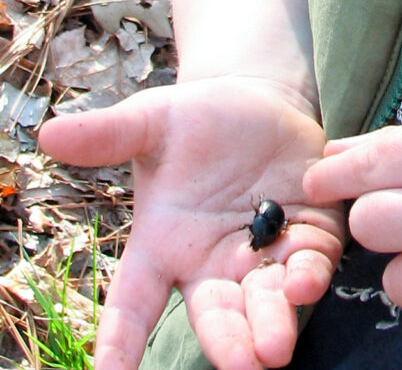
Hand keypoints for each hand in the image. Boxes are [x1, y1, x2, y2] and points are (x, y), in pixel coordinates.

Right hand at [38, 77, 344, 369]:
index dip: (120, 342)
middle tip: (242, 363)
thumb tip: (49, 132)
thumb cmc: (194, 119)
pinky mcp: (309, 231)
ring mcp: (263, 252)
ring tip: (276, 346)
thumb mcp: (150, 122)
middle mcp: (213, 263)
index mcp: (164, 247)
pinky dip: (310, 273)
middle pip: (215, 315)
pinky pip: (309, 260)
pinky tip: (307, 281)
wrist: (256, 100)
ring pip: (266, 298)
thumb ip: (110, 134)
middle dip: (228, 341)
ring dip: (272, 321)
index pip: (134, 305)